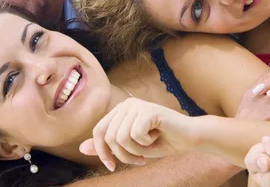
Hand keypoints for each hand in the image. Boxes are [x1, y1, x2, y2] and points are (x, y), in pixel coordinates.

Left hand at [79, 97, 195, 170]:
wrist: (187, 138)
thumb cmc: (160, 142)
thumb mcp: (130, 147)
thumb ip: (107, 146)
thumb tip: (81, 148)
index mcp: (119, 110)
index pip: (99, 131)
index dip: (102, 152)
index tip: (112, 165)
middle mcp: (126, 104)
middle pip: (109, 137)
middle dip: (123, 155)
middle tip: (139, 159)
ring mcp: (137, 105)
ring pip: (121, 138)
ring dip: (136, 151)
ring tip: (149, 148)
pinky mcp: (148, 110)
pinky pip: (135, 135)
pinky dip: (146, 144)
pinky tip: (157, 136)